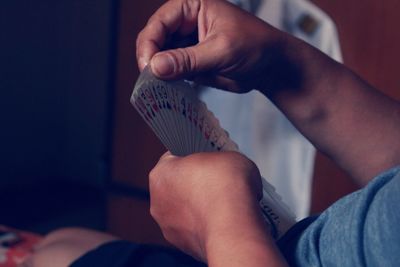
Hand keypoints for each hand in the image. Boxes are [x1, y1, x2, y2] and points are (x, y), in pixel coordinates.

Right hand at [136, 0, 290, 92]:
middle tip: (151, 82)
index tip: (148, 68)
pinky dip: (168, 81)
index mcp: (192, 6)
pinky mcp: (189, 61)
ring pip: (160, 57)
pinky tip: (169, 90)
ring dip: (158, 73)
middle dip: (151, 60)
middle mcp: (185, 22)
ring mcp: (186, 43)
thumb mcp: (222, 51)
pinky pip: (171, 71)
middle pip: (154, 39)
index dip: (149, 45)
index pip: (159, 23)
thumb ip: (188, 60)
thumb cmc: (255, 46)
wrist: (271, 66)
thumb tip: (156, 67)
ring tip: (159, 89)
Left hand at [149, 151, 267, 261]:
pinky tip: (227, 221)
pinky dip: (209, 225)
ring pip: (186, 212)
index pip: (174, 158)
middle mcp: (158, 202)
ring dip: (202, 207)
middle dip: (197, 183)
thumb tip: (229, 170)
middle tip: (220, 180)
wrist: (234, 229)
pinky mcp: (185, 248)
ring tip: (227, 203)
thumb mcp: (230, 156)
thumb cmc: (227, 187)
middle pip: (178, 186)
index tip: (208, 157)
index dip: (194, 154)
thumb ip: (222, 161)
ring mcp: (170, 228)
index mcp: (160, 174)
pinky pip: (197, 230)